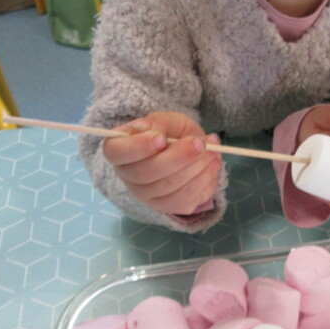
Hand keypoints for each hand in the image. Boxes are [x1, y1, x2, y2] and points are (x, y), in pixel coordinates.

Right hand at [102, 111, 222, 215]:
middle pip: (146, 173)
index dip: (138, 147)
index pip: (117, 152)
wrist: (186, 150)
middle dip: (178, 158)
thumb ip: (157, 123)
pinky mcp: (168, 207)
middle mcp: (128, 177)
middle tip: (200, 143)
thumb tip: (144, 128)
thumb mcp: (165, 121)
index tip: (161, 139)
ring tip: (212, 151)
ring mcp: (147, 196)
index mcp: (118, 150)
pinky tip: (212, 164)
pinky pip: (185, 200)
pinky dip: (204, 181)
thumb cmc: (170, 133)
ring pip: (169, 187)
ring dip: (196, 168)